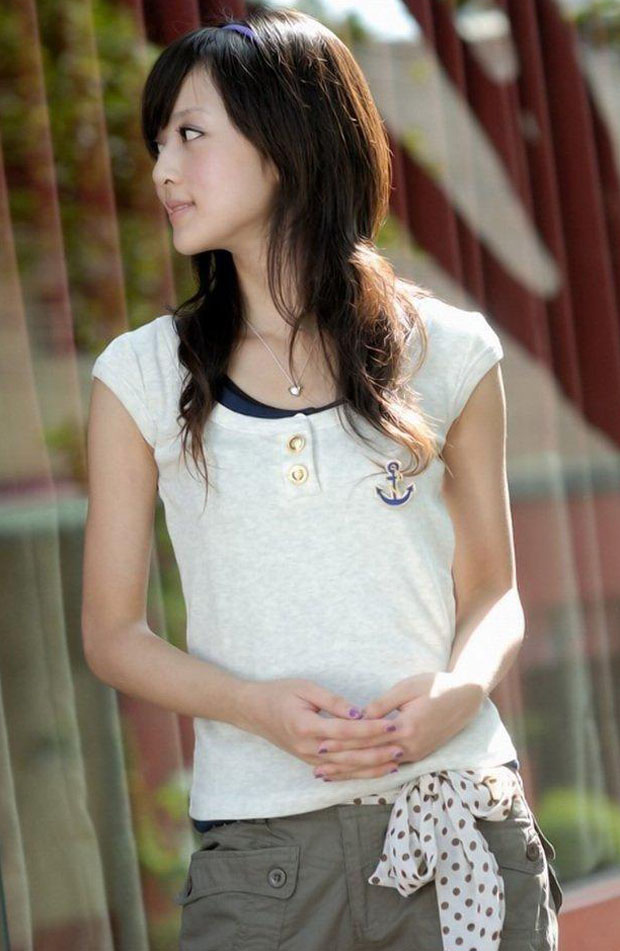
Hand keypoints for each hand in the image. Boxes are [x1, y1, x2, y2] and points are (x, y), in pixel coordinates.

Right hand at [236, 678, 405, 779]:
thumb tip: (358, 712)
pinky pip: (337, 770)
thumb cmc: (279, 693)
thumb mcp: (305, 688)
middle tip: (402, 746)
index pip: (346, 731)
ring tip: (395, 762)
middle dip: (377, 751)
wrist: (253, 710)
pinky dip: (357, 772)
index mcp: (307, 726)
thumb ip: (332, 701)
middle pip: (349, 753)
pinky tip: (374, 771)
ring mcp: (309, 758)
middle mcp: (309, 748)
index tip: (392, 724)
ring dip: (371, 766)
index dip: (371, 729)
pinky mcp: (310, 761)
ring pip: (345, 767)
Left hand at [310, 672, 484, 781]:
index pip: (367, 738)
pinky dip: (369, 771)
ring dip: (352, 773)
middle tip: (317, 769)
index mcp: (406, 727)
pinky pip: (388, 766)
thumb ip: (383, 704)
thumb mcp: (408, 687)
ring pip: (377, 767)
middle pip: (369, 758)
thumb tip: (358, 716)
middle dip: (342, 764)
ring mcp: (415, 754)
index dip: (343, 742)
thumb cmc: (436, 685)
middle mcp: (409, 746)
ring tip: (329, 776)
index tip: (320, 744)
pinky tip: (355, 774)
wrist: (467, 696)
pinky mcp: (418, 755)